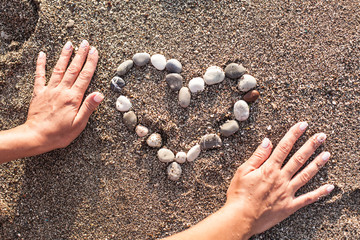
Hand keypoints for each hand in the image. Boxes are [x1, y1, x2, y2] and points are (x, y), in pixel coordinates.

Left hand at [24, 40, 102, 152]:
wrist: (36, 136)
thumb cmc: (60, 133)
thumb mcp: (79, 124)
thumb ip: (88, 107)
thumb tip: (99, 94)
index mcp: (73, 98)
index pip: (84, 77)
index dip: (91, 63)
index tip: (95, 52)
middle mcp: (62, 91)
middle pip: (73, 69)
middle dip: (80, 55)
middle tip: (85, 43)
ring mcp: (49, 90)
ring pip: (59, 69)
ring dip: (65, 56)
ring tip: (69, 44)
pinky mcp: (39, 93)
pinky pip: (39, 76)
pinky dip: (40, 64)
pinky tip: (42, 54)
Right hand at [225, 122, 332, 236]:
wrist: (241, 218)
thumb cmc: (239, 194)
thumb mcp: (243, 171)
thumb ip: (257, 156)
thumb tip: (267, 141)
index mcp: (269, 169)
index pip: (284, 147)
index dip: (294, 135)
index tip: (303, 125)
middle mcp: (281, 178)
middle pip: (298, 159)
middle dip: (311, 145)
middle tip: (321, 136)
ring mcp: (287, 192)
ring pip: (306, 175)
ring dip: (317, 164)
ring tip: (327, 154)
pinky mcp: (290, 206)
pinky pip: (308, 199)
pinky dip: (319, 193)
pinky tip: (329, 187)